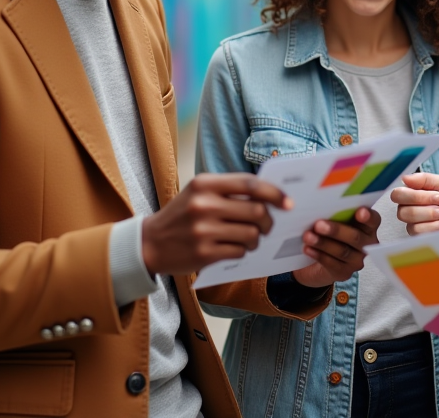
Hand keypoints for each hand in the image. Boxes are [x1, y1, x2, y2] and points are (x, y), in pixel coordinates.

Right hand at [141, 173, 290, 275]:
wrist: (150, 243)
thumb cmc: (182, 214)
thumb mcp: (199, 192)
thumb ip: (229, 190)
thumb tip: (269, 196)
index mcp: (205, 184)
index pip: (250, 184)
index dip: (274, 193)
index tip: (288, 202)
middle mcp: (204, 204)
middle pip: (256, 211)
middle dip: (268, 221)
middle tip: (267, 226)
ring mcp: (203, 230)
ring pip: (251, 234)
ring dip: (256, 239)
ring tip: (251, 239)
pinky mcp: (203, 253)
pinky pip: (239, 252)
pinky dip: (243, 251)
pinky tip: (235, 248)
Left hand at [291, 206, 380, 287]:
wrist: (316, 261)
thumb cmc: (328, 233)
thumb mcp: (332, 221)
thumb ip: (333, 214)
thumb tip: (318, 207)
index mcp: (367, 227)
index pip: (373, 220)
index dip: (368, 216)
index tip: (360, 212)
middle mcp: (367, 244)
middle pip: (355, 237)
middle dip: (336, 231)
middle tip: (319, 225)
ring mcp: (357, 260)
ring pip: (342, 251)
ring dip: (323, 243)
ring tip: (308, 236)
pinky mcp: (345, 272)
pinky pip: (333, 264)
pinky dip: (319, 255)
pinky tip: (308, 249)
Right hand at [390, 172, 438, 234]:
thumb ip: (425, 178)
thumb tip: (404, 177)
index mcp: (411, 192)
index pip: (397, 194)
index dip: (415, 195)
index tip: (436, 194)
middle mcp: (407, 206)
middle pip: (401, 207)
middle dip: (423, 203)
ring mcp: (411, 221)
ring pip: (408, 217)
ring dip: (429, 213)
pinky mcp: (417, 234)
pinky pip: (416, 230)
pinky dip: (431, 225)